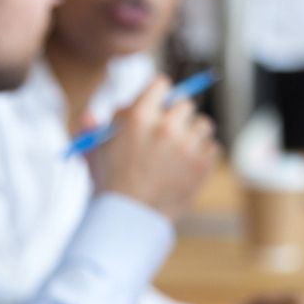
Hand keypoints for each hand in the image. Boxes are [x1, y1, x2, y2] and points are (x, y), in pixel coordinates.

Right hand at [88, 76, 219, 220]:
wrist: (130, 218)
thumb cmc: (110, 184)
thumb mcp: (95, 151)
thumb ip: (93, 128)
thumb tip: (90, 114)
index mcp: (138, 117)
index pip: (162, 84)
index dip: (159, 95)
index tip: (159, 105)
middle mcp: (165, 126)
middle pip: (185, 103)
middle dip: (176, 116)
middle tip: (167, 132)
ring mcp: (187, 145)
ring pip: (202, 124)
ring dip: (192, 135)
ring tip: (175, 154)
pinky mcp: (202, 163)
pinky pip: (212, 147)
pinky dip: (202, 155)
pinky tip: (184, 168)